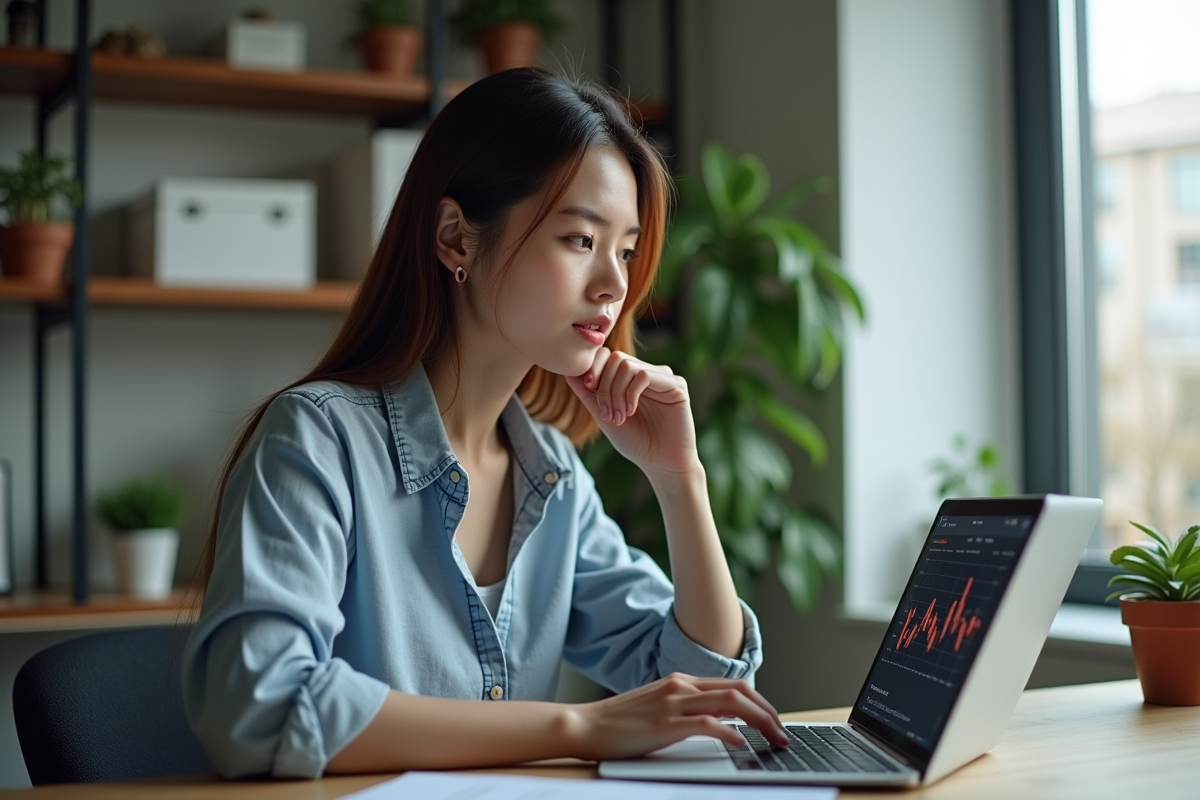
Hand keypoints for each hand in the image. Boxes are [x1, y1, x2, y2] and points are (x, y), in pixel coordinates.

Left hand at [564, 348, 698, 477]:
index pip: (607, 355)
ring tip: (619, 417)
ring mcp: (662, 377)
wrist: (660, 463)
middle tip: (606, 413)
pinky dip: (631, 393)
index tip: (588, 387)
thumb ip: (587, 392)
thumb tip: (567, 370)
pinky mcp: (676, 384)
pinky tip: (631, 412)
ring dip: (616, 392)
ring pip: (627, 365)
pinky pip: (644, 375)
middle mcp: (646, 373)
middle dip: (604, 385)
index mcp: (630, 378)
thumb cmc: (634, 442)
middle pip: (615, 358)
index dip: (593, 367)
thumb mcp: (603, 414)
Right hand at [564, 672, 789, 760]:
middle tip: (783, 733)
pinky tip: (741, 745)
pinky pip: (708, 724)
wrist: (585, 725)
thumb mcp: (658, 708)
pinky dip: (731, 734)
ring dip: (760, 721)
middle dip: (768, 711)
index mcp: (681, 681)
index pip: (733, 685)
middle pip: (740, 690)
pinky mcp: (665, 724)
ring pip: (731, 703)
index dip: (761, 703)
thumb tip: (720, 722)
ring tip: (773, 739)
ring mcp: (674, 703)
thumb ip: (687, 710)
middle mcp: (681, 686)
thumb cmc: (619, 723)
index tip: (774, 722)